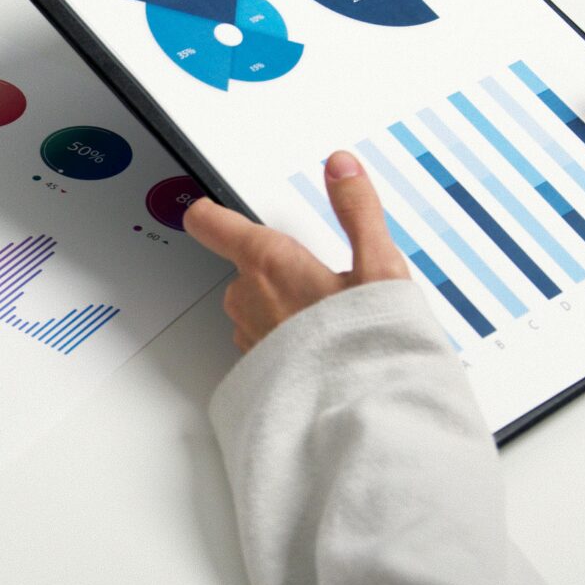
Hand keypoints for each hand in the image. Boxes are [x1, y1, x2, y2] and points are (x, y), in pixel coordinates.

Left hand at [185, 151, 408, 351]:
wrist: (362, 417)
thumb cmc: (369, 347)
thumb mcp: (379, 268)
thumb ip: (357, 210)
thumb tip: (341, 167)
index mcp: (270, 262)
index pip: (213, 223)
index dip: (208, 212)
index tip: (205, 206)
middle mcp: (247, 298)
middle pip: (245, 266)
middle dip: (277, 269)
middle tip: (322, 282)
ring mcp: (247, 336)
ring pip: (253, 305)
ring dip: (281, 307)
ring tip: (327, 321)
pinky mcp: (254, 370)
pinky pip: (262, 342)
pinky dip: (284, 341)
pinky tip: (319, 351)